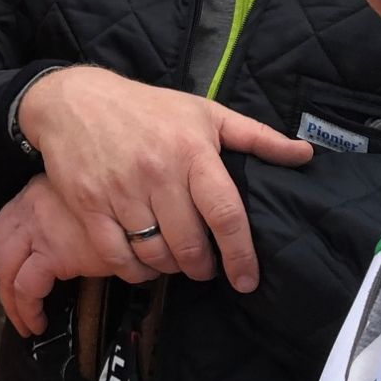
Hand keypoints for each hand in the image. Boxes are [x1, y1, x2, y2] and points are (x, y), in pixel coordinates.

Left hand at [0, 175, 157, 335]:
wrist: (140, 207)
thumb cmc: (120, 207)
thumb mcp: (85, 202)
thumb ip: (68, 217)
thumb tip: (69, 246)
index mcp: (35, 195)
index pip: (4, 225)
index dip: (4, 254)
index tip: (12, 276)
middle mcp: (29, 208)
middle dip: (1, 281)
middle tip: (13, 306)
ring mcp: (38, 230)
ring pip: (4, 268)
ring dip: (9, 300)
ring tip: (24, 322)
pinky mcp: (53, 253)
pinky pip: (26, 287)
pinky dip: (26, 309)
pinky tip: (37, 323)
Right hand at [18, 67, 311, 291]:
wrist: (75, 100)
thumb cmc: (148, 109)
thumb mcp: (205, 113)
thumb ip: (257, 137)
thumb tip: (305, 155)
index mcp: (192, 150)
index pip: (225, 213)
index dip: (240, 253)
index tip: (247, 279)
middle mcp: (157, 172)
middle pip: (189, 244)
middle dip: (202, 266)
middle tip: (204, 267)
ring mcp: (120, 190)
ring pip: (154, 254)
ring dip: (170, 268)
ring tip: (175, 261)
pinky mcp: (88, 204)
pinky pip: (117, 256)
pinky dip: (135, 270)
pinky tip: (144, 264)